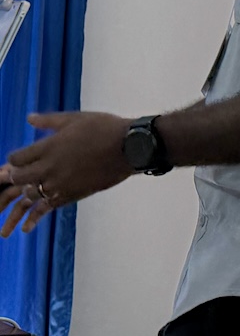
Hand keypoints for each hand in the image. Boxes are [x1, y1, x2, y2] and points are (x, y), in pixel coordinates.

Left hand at [2, 113, 134, 236]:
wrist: (130, 147)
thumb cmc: (104, 128)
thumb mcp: (75, 119)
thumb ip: (49, 120)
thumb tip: (29, 118)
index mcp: (49, 146)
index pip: (16, 158)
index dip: (14, 160)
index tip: (20, 159)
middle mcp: (50, 167)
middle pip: (19, 177)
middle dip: (16, 176)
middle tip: (21, 174)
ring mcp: (61, 183)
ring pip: (31, 194)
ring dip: (28, 191)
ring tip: (33, 189)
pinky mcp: (73, 194)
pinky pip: (49, 206)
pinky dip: (39, 212)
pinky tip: (33, 216)